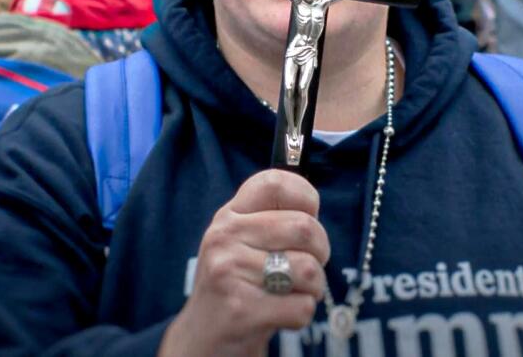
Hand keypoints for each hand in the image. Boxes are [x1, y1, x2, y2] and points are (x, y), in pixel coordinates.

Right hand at [159, 170, 330, 356]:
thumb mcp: (241, 242)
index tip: (309, 217)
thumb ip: (271, 219)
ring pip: (309, 270)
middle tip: (307, 268)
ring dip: (313, 289)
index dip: (306, 197)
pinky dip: (302, 315)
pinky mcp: (241, 310)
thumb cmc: (236, 285)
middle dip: (321, 253)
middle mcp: (224, 237)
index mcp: (229, 215)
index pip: (276, 183)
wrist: (202, 338)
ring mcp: (229, 272)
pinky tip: (280, 314)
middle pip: (305, 228)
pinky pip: (302, 307)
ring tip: (292, 293)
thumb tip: (313, 210)